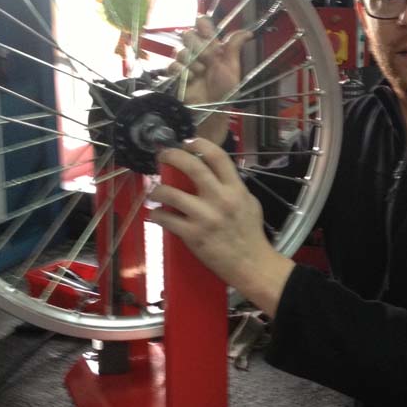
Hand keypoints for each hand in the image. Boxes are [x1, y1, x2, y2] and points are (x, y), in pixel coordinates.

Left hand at [149, 137, 293, 316]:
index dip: (200, 144)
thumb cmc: (250, 233)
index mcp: (235, 188)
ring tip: (155, 192)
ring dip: (157, 190)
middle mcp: (220, 199)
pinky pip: (166, 219)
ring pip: (171, 194)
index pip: (217, 156)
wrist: (251, 264)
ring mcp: (205, 217)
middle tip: (163, 155)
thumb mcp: (249, 202)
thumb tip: (214, 173)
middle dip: (172, 156)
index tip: (188, 142)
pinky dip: (157, 215)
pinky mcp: (192, 235)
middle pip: (192, 167)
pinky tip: (157, 215)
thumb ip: (233, 186)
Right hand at [169, 16, 251, 143]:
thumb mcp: (232, 68)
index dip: (202, 25)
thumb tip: (249, 31)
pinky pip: (173, 65)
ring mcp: (185, 62)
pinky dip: (182, 71)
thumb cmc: (224, 91)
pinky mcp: (176, 74)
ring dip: (192, 63)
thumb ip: (234, 47)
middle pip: (188, 34)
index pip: (202, 24)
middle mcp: (197, 51)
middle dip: (198, 48)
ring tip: (201, 74)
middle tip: (207, 61)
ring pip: (180, 50)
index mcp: (212, 47)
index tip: (206, 32)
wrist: (212, 110)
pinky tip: (190, 79)